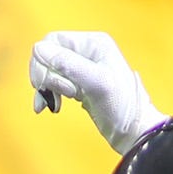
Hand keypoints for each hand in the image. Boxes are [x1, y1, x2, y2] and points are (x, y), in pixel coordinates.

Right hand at [28, 30, 163, 153]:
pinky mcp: (79, 85)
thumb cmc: (122, 107)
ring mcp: (82, 69)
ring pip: (49, 70)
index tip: (47, 84)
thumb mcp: (96, 82)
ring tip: (54, 104)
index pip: (53, 40)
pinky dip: (49, 94)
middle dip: (46, 76)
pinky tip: (51, 107)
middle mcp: (87, 52)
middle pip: (48, 55)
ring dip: (46, 87)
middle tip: (55, 95)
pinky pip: (55, 83)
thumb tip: (39, 49)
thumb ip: (69, 65)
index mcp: (93, 43)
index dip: (44, 62)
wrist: (133, 132)